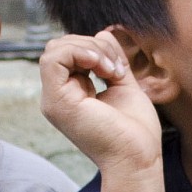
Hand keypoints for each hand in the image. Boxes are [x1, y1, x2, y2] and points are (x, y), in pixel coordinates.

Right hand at [39, 28, 163, 176]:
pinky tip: (102, 68)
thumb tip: (101, 32)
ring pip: (55, 49)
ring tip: (111, 70)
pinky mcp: (56, 102)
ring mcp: (54, 100)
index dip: (95, 47)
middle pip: (60, 46)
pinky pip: (53, 59)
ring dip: (89, 49)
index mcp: (71, 93)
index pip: (69, 52)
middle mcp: (58, 97)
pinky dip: (79, 53)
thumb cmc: (135, 132)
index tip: (120, 69)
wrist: (138, 159)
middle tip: (116, 68)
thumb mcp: (124, 83)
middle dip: (93, 45)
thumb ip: (111, 59)